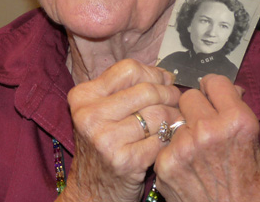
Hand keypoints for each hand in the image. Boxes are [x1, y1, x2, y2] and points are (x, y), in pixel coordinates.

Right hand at [63, 59, 181, 201]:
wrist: (91, 192)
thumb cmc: (104, 144)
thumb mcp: (102, 110)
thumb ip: (127, 88)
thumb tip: (167, 75)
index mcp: (83, 96)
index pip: (128, 69)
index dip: (153, 73)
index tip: (165, 80)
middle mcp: (90, 115)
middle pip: (146, 90)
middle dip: (169, 94)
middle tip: (176, 100)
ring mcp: (105, 139)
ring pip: (157, 113)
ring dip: (174, 115)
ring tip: (176, 119)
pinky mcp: (124, 161)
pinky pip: (161, 138)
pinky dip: (170, 137)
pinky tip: (169, 139)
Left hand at [154, 74, 259, 201]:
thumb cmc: (251, 189)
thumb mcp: (254, 145)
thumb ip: (236, 112)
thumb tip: (228, 87)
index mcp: (237, 120)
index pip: (213, 81)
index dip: (212, 90)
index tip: (211, 97)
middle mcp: (209, 129)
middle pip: (188, 96)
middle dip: (194, 107)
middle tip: (202, 125)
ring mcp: (184, 146)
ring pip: (173, 119)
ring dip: (182, 131)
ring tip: (195, 153)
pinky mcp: (165, 164)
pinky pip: (164, 144)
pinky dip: (172, 154)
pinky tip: (186, 169)